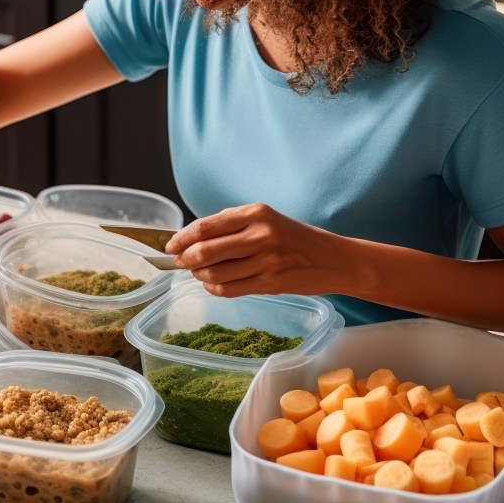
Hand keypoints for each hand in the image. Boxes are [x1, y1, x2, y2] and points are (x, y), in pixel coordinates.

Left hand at [164, 203, 355, 296]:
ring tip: (200, 273)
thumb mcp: (266, 220)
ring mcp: (266, 261)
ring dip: (199, 276)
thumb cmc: (295, 238)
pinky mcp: (271, 283)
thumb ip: (231, 226)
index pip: (205, 226)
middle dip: (185, 259)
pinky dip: (214, 288)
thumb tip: (190, 239)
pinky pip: (230, 289)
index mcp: (256, 213)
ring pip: (214, 274)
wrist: (334, 259)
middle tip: (180, 262)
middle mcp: (260, 234)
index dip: (181, 238)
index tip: (169, 246)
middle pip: (205, 251)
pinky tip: (215, 284)